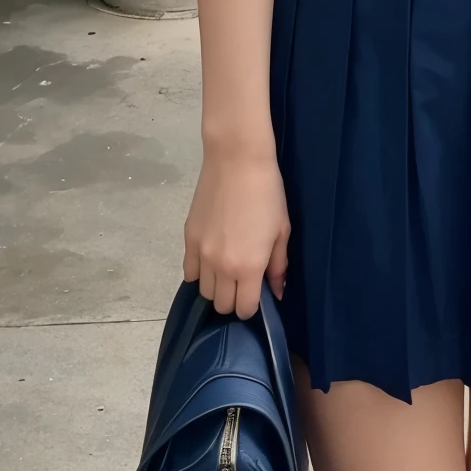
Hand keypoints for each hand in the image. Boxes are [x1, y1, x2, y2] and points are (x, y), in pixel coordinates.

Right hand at [184, 144, 289, 318]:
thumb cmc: (268, 194)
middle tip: (243, 283)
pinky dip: (199, 273)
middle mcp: (222, 268)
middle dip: (233, 300)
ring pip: (204, 291)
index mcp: (249, 267)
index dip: (251, 308)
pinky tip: (210, 261)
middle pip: (221, 305)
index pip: (244, 309)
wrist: (237, 161)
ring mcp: (201, 254)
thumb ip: (278, 266)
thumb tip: (276, 293)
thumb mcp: (282, 231)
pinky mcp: (188, 239)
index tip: (256, 297)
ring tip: (226, 271)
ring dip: (216, 288)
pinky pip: (189, 273)